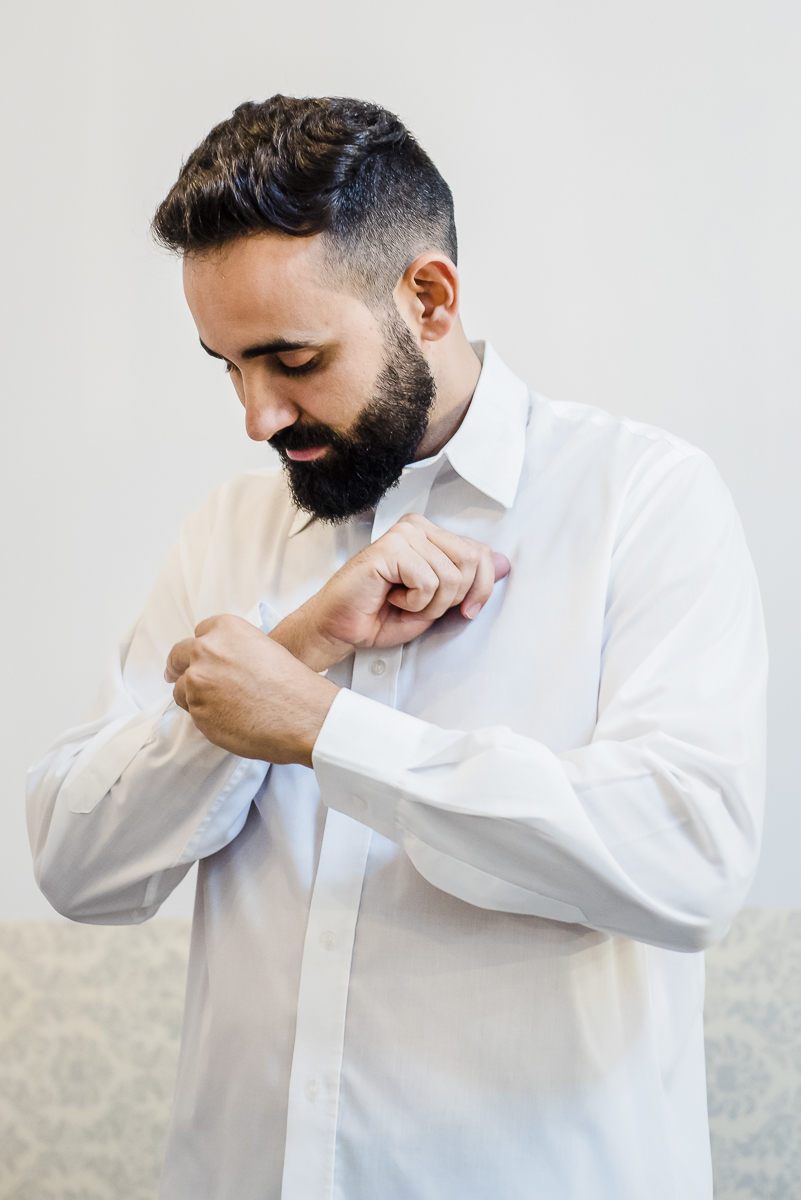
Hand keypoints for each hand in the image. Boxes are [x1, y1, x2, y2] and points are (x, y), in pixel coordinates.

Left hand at [165, 615, 338, 765]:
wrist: (304, 716)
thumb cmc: (293, 686)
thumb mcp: (264, 648)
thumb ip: (235, 651)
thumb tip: (222, 665)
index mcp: (226, 629)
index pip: (200, 634)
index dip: (201, 649)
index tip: (199, 659)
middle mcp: (206, 650)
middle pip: (178, 656)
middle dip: (180, 667)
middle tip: (179, 677)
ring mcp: (198, 682)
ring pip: (182, 689)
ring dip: (195, 696)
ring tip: (223, 707)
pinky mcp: (197, 711)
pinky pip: (193, 713)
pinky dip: (205, 717)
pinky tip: (228, 720)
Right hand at [270, 514, 510, 671]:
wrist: (341, 627)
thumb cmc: (382, 615)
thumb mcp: (438, 602)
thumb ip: (469, 581)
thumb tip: (506, 563)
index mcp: (431, 535)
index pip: (481, 552)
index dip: (482, 589)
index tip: (467, 611)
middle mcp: (418, 527)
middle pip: (472, 562)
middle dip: (453, 598)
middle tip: (422, 604)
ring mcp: (404, 534)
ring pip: (450, 576)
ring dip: (430, 604)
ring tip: (403, 602)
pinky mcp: (391, 548)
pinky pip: (427, 581)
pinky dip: (414, 602)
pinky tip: (392, 597)